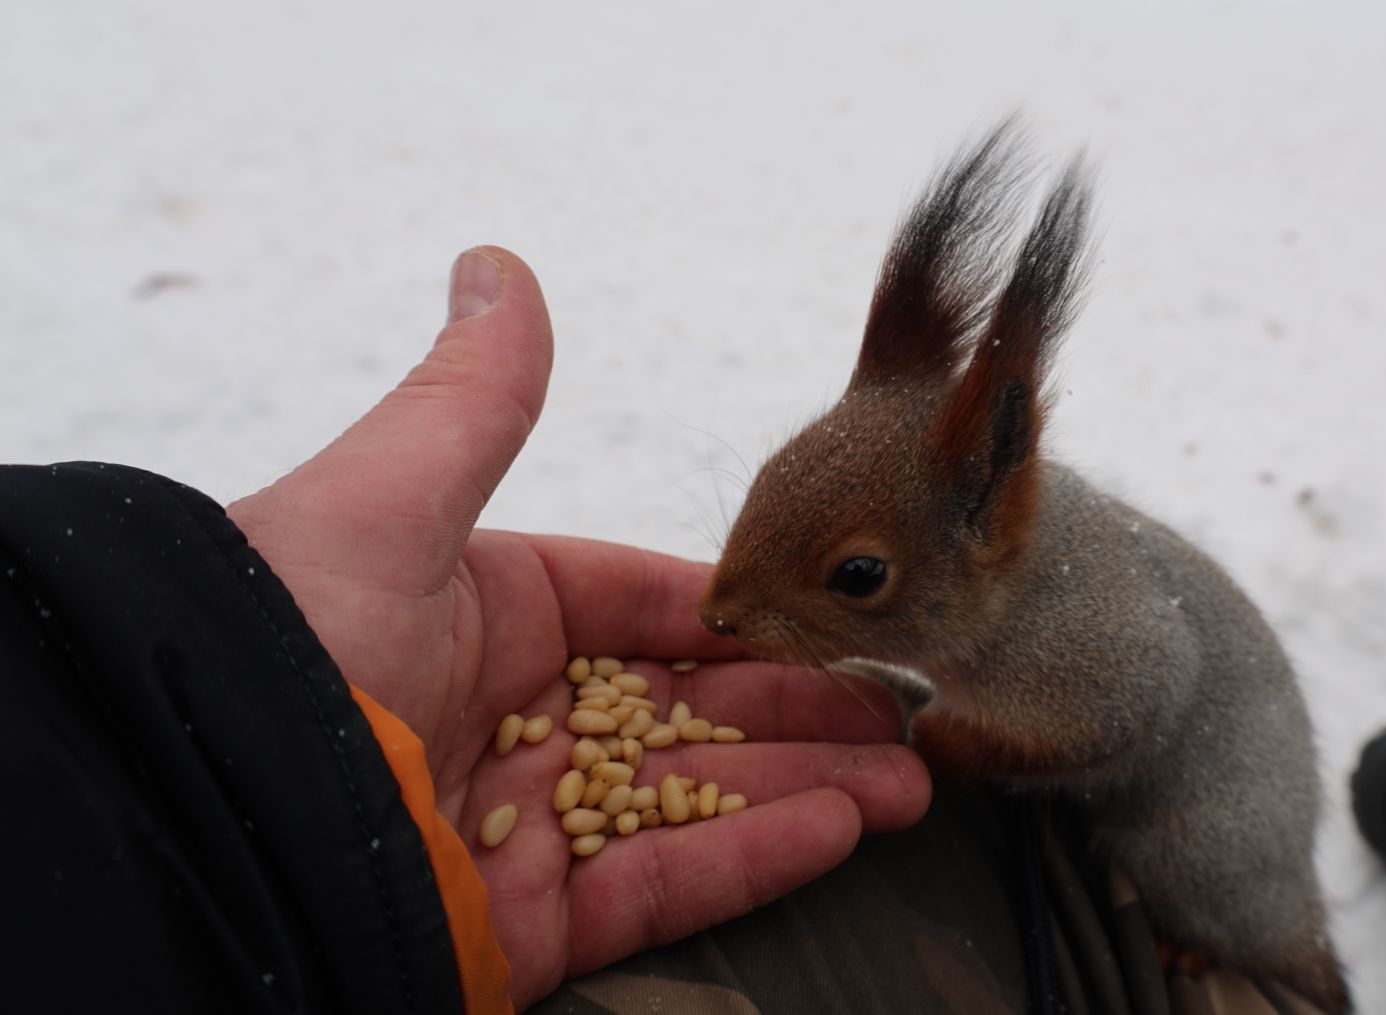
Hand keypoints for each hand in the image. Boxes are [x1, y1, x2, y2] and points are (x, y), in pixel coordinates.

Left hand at [226, 247, 930, 1006]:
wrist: (196, 813)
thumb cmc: (281, 641)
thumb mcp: (387, 499)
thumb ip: (473, 399)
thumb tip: (500, 264)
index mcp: (478, 618)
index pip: (641, 610)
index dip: (741, 616)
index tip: (830, 615)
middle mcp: (507, 721)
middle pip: (687, 712)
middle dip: (802, 710)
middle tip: (901, 708)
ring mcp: (520, 827)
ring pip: (693, 803)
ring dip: (808, 788)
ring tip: (910, 777)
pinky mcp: (521, 926)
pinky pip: (659, 888)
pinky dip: (756, 860)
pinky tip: (844, 827)